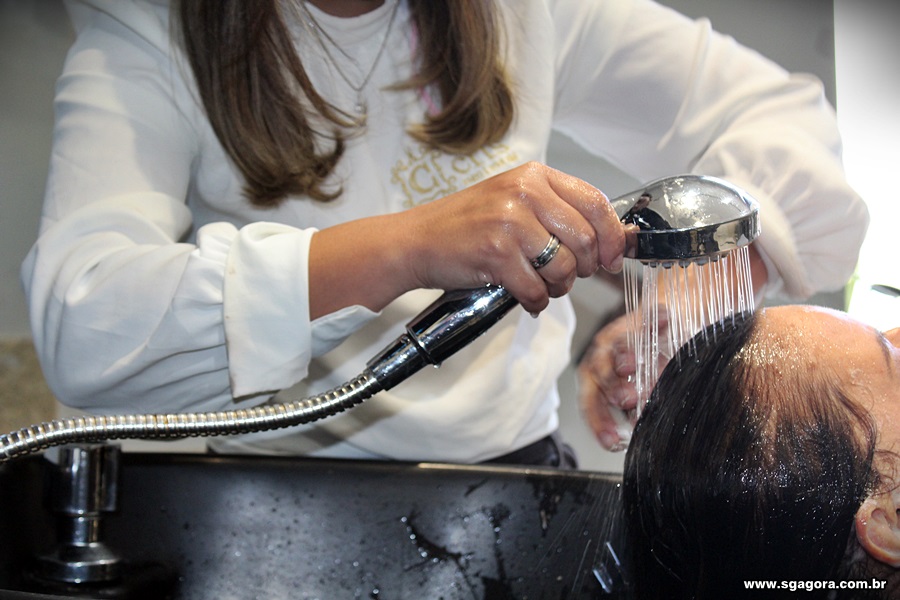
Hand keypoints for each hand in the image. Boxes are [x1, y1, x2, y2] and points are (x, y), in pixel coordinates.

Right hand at [403, 162, 625, 313]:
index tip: (614, 256)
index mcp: (534, 176)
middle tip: (566, 275)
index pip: (596, 202)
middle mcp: (524, 194)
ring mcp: (510, 223)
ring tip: (540, 284)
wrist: (416, 241)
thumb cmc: (465, 224)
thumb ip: (558, 212)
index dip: (613, 235)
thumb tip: (611, 239)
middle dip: (583, 268)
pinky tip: (523, 295)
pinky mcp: (496, 254)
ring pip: (564, 268)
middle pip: (584, 240)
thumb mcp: (514, 201)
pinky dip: (535, 301)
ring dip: (557, 287)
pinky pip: (536, 290)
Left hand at [577, 308, 669, 450]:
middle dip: (615, 388)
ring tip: (635, 364)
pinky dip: (654, 318)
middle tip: (628, 400)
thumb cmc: (646, 370)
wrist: (663, 333)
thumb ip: (634, 412)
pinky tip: (662, 320)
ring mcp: (619, 336)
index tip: (611, 440)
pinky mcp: (641, 317)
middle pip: (601, 374)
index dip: (599, 422)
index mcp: (596, 381)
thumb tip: (637, 430)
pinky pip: (647, 317)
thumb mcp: (639, 395)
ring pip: (618, 347)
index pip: (591, 404)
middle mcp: (602, 358)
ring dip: (626, 356)